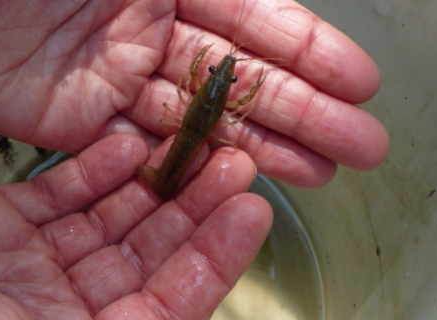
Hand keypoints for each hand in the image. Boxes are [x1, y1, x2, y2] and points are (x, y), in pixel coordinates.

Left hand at [0, 0, 387, 186]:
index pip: (253, 20)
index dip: (309, 53)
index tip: (359, 81)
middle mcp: (143, 29)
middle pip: (239, 78)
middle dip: (304, 111)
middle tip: (361, 142)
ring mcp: (112, 81)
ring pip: (201, 122)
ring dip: (263, 148)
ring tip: (320, 171)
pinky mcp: (75, 126)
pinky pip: (144, 152)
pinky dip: (189, 168)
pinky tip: (233, 183)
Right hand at [0, 133, 272, 319]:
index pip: (169, 306)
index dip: (214, 260)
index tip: (248, 213)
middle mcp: (58, 312)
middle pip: (148, 258)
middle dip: (193, 211)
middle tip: (233, 164)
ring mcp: (29, 267)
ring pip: (112, 222)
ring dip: (153, 185)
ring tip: (193, 145)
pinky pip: (61, 194)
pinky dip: (95, 171)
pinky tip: (126, 147)